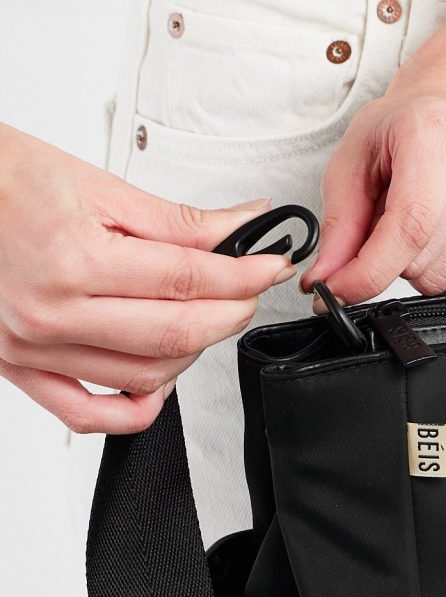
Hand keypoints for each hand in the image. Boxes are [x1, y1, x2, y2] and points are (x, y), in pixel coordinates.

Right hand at [0, 126, 300, 435]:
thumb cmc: (7, 181)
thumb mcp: (97, 187)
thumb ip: (177, 222)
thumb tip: (242, 227)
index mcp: (72, 259)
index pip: (188, 281)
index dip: (243, 274)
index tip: (269, 265)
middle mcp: (50, 312)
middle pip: (176, 334)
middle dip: (230, 313)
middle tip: (247, 290)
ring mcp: (32, 347)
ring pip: (145, 377)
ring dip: (191, 353)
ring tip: (202, 320)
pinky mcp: (18, 367)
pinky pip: (87, 416)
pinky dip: (133, 409)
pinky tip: (156, 384)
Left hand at [310, 73, 445, 305]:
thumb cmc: (410, 126)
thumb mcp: (356, 156)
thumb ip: (339, 222)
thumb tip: (330, 277)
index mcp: (438, 131)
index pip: (411, 226)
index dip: (370, 270)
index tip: (341, 288)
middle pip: (426, 260)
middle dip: (392, 257)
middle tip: (389, 221)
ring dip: (421, 262)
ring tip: (421, 220)